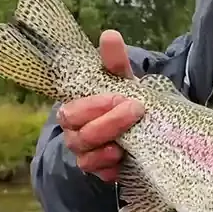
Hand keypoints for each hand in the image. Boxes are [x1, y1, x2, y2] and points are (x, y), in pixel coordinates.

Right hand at [58, 30, 141, 182]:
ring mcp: (87, 155)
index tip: (122, 96)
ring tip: (128, 141)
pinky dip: (112, 167)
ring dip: (108, 148)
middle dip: (108, 124)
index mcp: (75, 109)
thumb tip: (110, 35)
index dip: (93, 106)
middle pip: (80, 135)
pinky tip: (124, 159)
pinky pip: (101, 175)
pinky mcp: (102, 173)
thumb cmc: (124, 100)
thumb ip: (115, 62)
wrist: (141, 128)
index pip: (71, 110)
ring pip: (87, 157)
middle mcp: (75, 134)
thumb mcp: (122, 81)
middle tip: (136, 111)